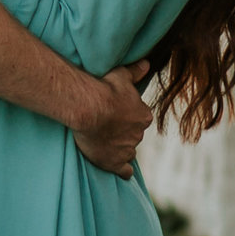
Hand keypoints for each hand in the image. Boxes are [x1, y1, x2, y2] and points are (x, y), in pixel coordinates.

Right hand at [73, 64, 152, 179]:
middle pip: (132, 135)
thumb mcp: (122, 75)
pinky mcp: (114, 162)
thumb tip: (147, 63)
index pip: (139, 118)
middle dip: (123, 132)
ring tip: (106, 144)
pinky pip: (123, 170)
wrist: (88, 107)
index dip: (128, 116)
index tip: (116, 113)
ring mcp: (126, 149)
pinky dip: (123, 171)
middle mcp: (138, 134)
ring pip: (128, 151)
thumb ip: (135, 71)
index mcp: (143, 115)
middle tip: (107, 126)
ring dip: (120, 148)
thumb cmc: (104, 88)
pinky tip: (122, 172)